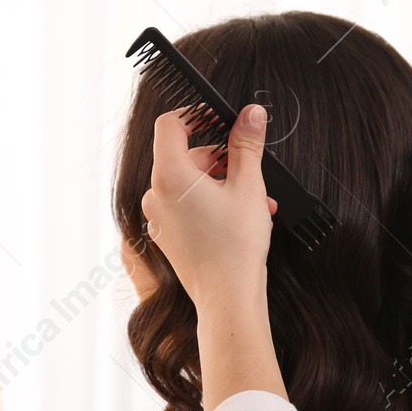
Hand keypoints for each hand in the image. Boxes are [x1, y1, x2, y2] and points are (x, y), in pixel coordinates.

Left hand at [143, 104, 286, 410]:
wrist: (228, 298)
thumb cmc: (237, 245)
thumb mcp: (249, 185)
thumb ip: (247, 143)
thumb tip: (251, 113)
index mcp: (170, 175)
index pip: (171, 124)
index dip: (196, 114)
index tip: (221, 118)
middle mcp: (156, 194)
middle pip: (182, 154)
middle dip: (217, 154)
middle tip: (248, 163)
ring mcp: (158, 217)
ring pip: (186, 182)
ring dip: (219, 181)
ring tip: (255, 196)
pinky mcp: (166, 237)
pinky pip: (185, 206)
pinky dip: (209, 202)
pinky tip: (240, 214)